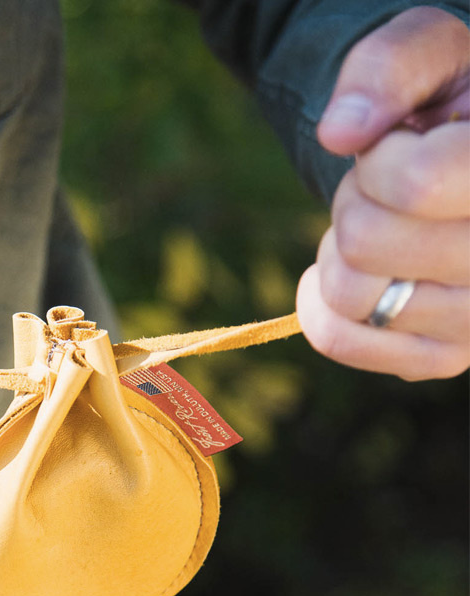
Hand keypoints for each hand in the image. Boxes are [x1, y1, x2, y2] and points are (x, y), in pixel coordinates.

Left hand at [296, 7, 469, 379]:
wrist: (461, 167)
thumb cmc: (445, 105)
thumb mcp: (428, 56)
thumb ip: (386, 70)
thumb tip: (339, 132)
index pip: (415, 183)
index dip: (380, 161)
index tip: (398, 149)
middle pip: (368, 243)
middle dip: (354, 204)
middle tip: (383, 191)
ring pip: (352, 296)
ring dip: (341, 254)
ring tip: (381, 228)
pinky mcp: (445, 356)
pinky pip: (345, 342)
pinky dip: (321, 307)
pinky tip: (342, 272)